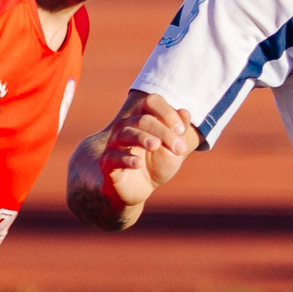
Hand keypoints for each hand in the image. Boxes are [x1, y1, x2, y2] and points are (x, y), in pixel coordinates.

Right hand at [98, 92, 197, 208]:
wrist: (142, 189)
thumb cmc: (158, 163)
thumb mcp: (174, 149)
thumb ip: (179, 132)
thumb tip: (185, 112)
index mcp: (142, 117)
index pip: (151, 102)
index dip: (167, 112)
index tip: (181, 130)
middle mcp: (126, 126)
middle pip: (142, 119)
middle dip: (164, 132)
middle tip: (179, 148)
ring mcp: (114, 144)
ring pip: (126, 134)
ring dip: (143, 138)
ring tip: (156, 146)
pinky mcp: (107, 163)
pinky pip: (113, 157)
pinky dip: (126, 159)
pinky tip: (138, 163)